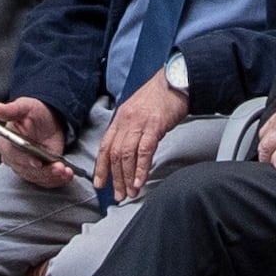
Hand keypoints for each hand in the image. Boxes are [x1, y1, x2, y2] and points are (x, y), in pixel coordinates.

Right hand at [0, 96, 81, 193]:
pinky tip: (67, 175)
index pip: (14, 156)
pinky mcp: (38, 173)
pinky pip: (47, 181)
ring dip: (53, 176)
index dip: (26, 160)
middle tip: (59, 167)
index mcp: (6, 145)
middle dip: (44, 171)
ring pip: (39, 177)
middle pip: (28, 170)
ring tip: (66, 171)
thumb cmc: (34, 113)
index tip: (38, 162)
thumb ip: (11, 110)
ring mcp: (26, 168)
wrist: (48, 120)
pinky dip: (58, 180)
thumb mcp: (24, 107)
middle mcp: (14, 159)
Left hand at [97, 74, 194, 199]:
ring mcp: (139, 123)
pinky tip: (140, 181)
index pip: (105, 146)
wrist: (175, 81)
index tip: (100, 183)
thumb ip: (131, 130)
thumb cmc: (159, 97)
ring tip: (130, 192)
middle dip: (115, 178)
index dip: (101, 167)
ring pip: (126, 155)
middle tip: (118, 195)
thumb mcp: (138, 112)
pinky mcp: (154, 126)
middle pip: (114, 154)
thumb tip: (128, 152)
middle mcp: (125, 121)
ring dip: (128, 177)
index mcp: (120, 119)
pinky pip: (144, 151)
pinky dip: (141, 169)